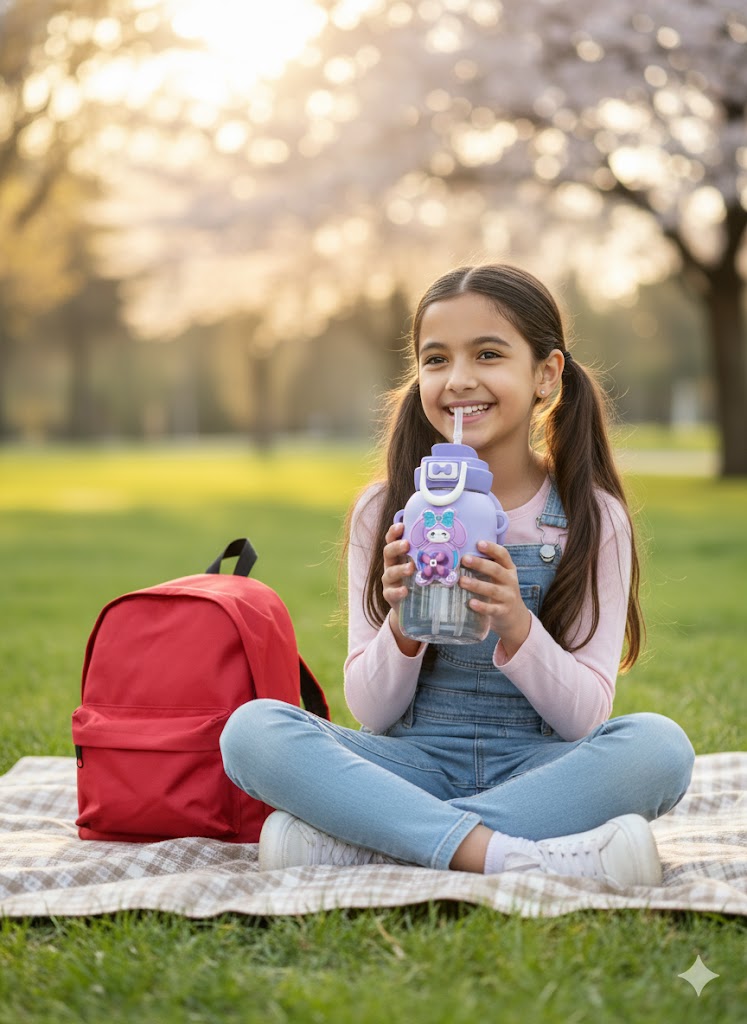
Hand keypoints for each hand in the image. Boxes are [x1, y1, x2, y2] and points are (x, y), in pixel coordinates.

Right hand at [381, 522, 422, 655]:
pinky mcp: (391, 596)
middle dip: (397, 547)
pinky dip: (398, 591)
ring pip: (390, 572)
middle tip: (407, 544)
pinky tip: (405, 591)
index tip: (402, 525)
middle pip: (388, 552)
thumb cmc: (424, 580)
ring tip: (410, 568)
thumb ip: (434, 554)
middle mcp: (392, 565)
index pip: (393, 540)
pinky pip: (391, 593)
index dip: (394, 532)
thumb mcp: (427, 565)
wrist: (415, 607)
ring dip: (400, 569)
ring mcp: (390, 581)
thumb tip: (459, 538)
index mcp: (400, 555)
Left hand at [460, 542, 530, 657]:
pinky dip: (482, 606)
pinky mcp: (503, 612)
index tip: (479, 543)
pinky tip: (470, 603)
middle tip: (464, 559)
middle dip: (480, 564)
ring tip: (461, 581)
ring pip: (493, 589)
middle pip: (496, 570)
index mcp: (509, 569)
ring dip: (476, 585)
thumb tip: (462, 553)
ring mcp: (508, 597)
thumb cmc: (501, 591)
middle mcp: (510, 581)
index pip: (503, 555)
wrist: (515, 617)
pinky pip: (492, 609)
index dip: (492, 548)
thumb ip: (488, 566)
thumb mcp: (500, 577)